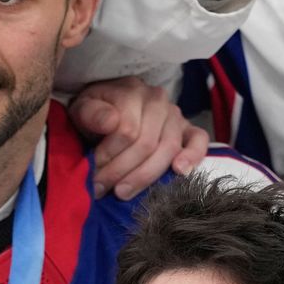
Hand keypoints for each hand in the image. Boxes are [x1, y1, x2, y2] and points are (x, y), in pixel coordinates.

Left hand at [70, 77, 207, 201]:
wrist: (110, 110)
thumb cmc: (97, 114)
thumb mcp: (83, 109)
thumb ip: (92, 114)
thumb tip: (110, 122)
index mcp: (133, 91)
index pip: (127, 130)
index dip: (108, 155)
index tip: (93, 171)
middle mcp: (158, 100)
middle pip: (146, 143)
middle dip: (122, 171)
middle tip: (102, 188)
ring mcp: (176, 115)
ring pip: (167, 149)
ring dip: (144, 175)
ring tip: (122, 192)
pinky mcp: (189, 130)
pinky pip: (199, 141)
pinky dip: (192, 157)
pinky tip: (179, 172)